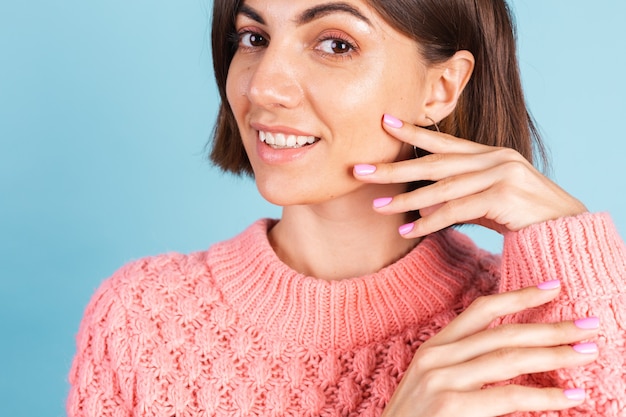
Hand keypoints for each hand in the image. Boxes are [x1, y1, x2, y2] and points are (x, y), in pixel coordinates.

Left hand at [354, 114, 586, 236]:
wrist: (564, 231)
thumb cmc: (522, 215)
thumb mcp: (486, 200)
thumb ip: (457, 196)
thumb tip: (420, 207)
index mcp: (489, 154)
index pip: (445, 141)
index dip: (413, 132)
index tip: (384, 121)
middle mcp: (494, 158)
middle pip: (434, 163)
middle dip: (394, 167)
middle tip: (359, 169)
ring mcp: (500, 175)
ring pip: (441, 187)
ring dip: (405, 200)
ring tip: (376, 206)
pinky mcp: (503, 197)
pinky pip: (457, 210)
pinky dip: (430, 221)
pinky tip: (408, 230)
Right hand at [381, 283, 599, 415]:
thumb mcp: (433, 383)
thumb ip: (466, 365)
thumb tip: (515, 355)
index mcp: (434, 347)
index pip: (481, 310)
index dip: (519, 296)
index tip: (553, 287)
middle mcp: (436, 357)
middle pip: (503, 332)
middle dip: (550, 327)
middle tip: (588, 325)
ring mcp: (441, 381)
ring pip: (509, 359)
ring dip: (554, 355)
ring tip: (586, 353)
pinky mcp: (450, 407)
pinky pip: (509, 397)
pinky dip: (544, 397)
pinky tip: (569, 396)